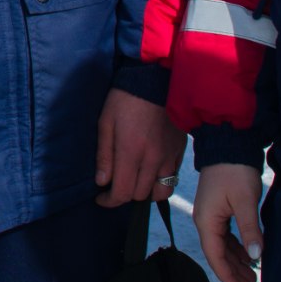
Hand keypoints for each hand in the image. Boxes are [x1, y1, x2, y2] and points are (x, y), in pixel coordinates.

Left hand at [94, 88, 182, 208]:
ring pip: (160, 192)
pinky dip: (160, 182)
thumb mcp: (105, 123)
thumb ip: (104, 155)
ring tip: (135, 182)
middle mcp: (152, 160)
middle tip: (115, 184)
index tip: (100, 197)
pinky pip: (173, 178)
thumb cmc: (124, 100)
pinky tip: (150, 173)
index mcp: (131, 152)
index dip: (109, 201)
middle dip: (124, 195)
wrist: (156, 80)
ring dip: (145, 192)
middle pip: (139, 195)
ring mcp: (169, 157)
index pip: (122, 193)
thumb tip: (102, 183)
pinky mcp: (179, 152)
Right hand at [194, 162, 264, 281]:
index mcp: (207, 221)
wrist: (228, 144)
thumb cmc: (235, 171)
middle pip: (218, 254)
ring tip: (251, 277)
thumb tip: (255, 257)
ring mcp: (210, 215)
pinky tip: (247, 256)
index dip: (229, 276)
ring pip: (222, 246)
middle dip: (234, 273)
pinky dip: (236, 248)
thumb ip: (250, 230)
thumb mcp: (245, 201)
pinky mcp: (218, 209)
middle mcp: (205, 221)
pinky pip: (226, 236)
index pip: (216, 256)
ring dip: (236, 262)